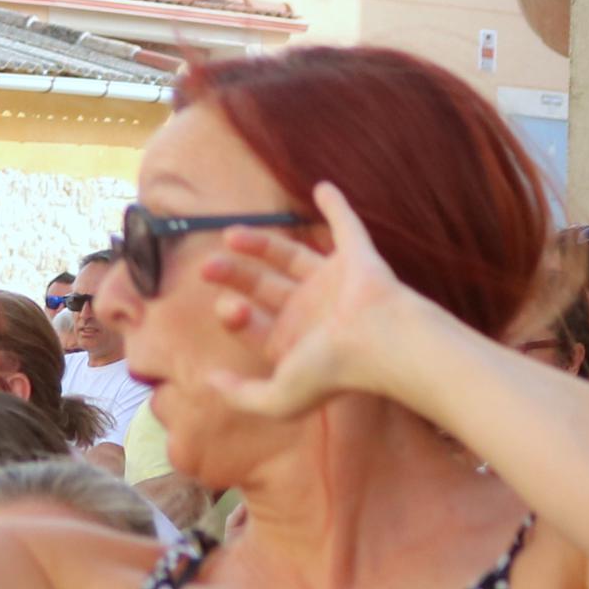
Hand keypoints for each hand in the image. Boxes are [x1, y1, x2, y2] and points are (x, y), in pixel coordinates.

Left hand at [179, 183, 447, 422]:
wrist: (380, 343)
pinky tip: (321, 189)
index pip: (255, 324)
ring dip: (262, 243)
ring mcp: (335, 282)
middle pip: (265, 288)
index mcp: (295, 342)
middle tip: (208, 267)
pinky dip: (336, 206)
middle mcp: (313, 312)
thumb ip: (240, 395)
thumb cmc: (331, 372)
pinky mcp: (358, 256)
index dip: (233, 316)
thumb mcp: (277, 399)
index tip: (225, 308)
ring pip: (293, 256)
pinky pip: (347, 225)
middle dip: (236, 277)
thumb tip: (210, 379)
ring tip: (230, 234)